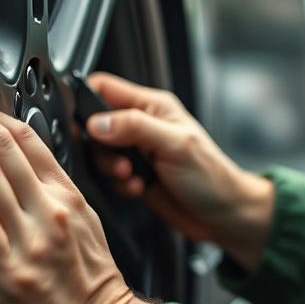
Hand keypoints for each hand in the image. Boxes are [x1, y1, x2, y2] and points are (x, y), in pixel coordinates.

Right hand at [85, 72, 274, 272]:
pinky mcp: (134, 175)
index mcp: (152, 106)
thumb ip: (134, 127)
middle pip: (95, 124)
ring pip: (99, 152)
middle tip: (120, 161)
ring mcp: (137, 151)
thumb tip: (96, 121)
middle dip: (100, 146)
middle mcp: (142, 125)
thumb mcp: (173, 144)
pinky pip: (109, 176)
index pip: (105, 88)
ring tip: (132, 177)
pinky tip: (138, 188)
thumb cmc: (211, 175)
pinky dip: (118, 184)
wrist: (223, 215)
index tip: (81, 124)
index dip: (85, 100)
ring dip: (110, 168)